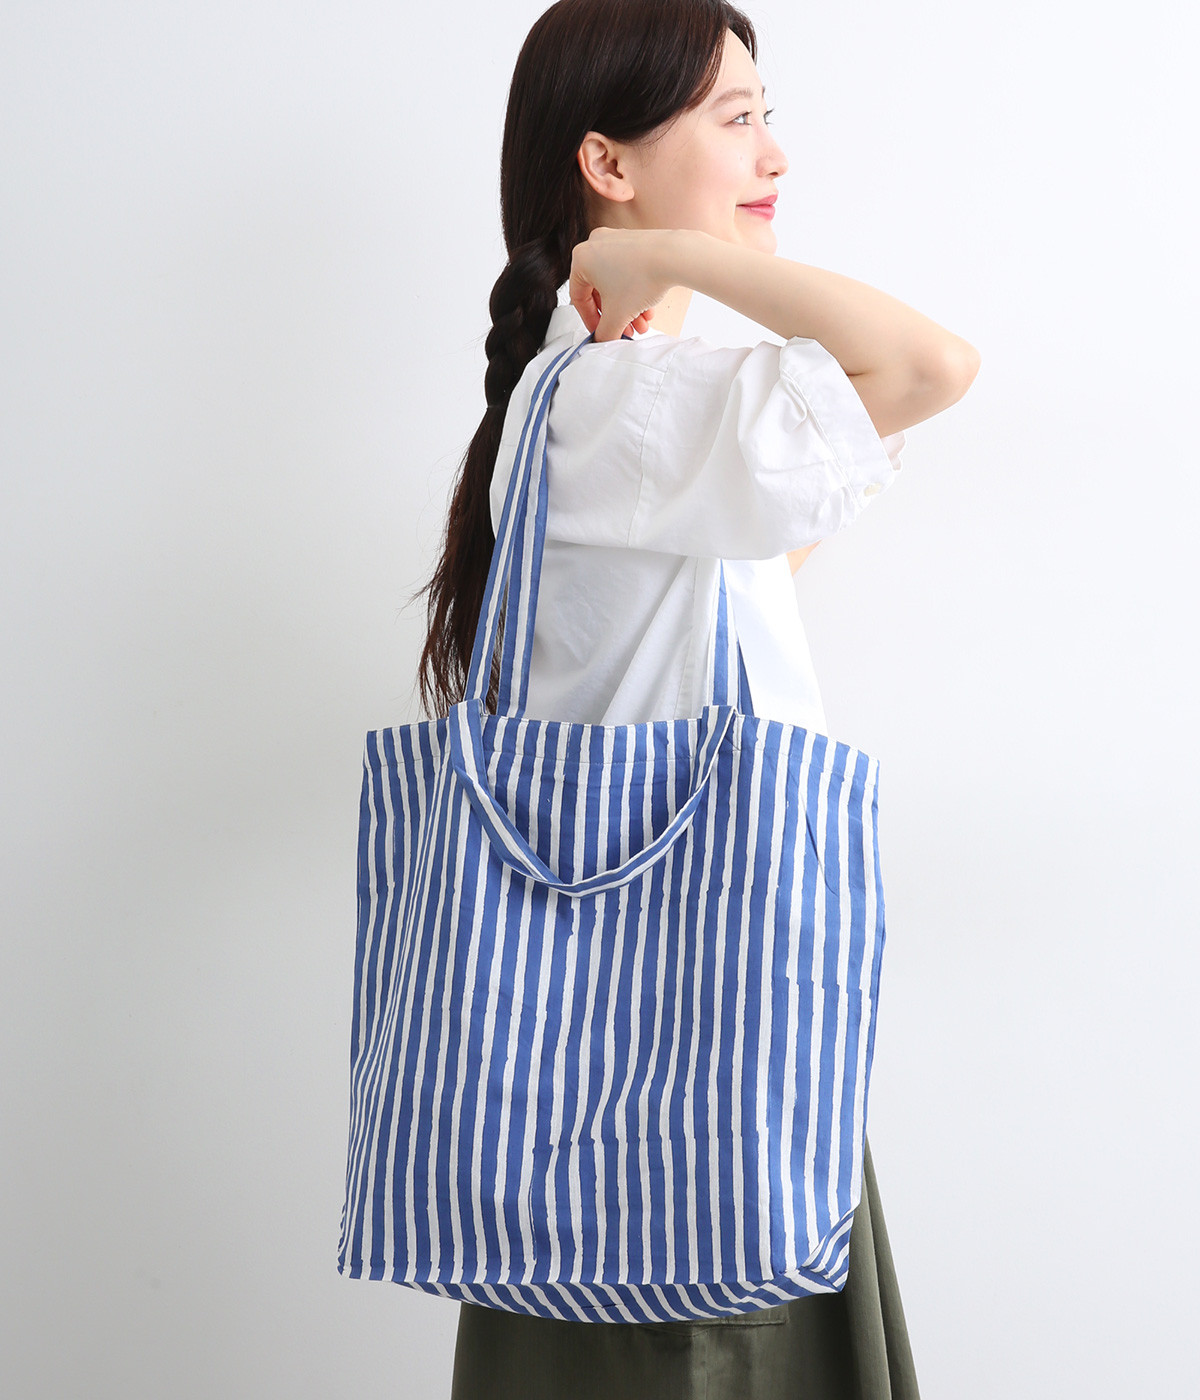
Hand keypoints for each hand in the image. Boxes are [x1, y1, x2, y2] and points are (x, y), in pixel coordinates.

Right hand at [568, 227, 673, 342]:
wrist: (674, 256)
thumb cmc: (641, 279)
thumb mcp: (617, 315)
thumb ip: (605, 332)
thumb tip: (603, 339)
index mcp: (581, 258)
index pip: (579, 297)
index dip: (590, 321)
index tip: (601, 332)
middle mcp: (596, 244)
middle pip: (600, 291)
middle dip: (615, 316)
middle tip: (626, 331)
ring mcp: (616, 240)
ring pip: (616, 283)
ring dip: (628, 308)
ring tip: (642, 324)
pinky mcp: (634, 241)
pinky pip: (628, 271)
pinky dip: (636, 292)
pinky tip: (648, 308)